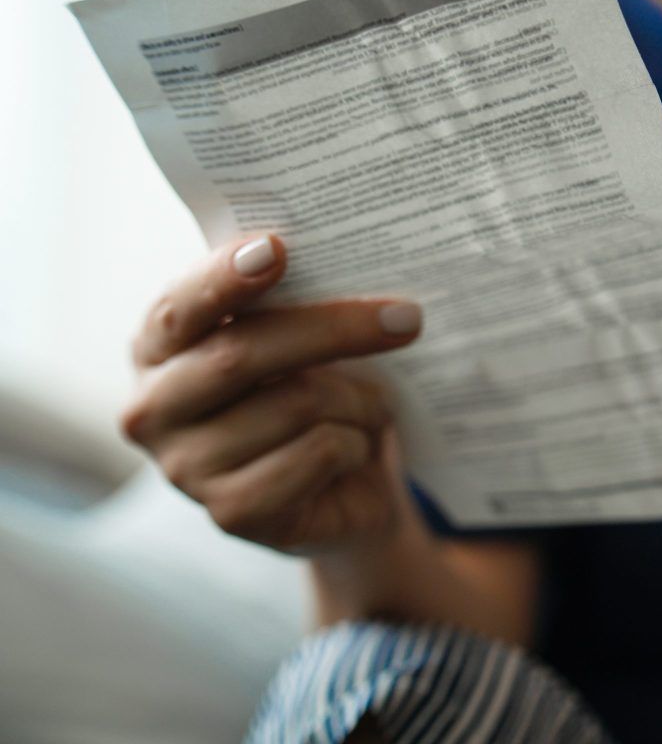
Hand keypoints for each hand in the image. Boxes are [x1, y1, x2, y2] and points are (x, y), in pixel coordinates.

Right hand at [121, 234, 423, 554]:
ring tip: (374, 404)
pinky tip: (355, 447)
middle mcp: (153, 409)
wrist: (344, 487)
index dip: (224, 278)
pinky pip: (319, 452)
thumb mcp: (297, 338)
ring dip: (360, 398)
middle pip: (243, 354)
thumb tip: (347, 256)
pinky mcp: (232, 513)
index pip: (180, 306)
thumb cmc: (313, 389)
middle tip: (406, 317)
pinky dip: (357, 441)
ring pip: (297, 404)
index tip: (275, 248)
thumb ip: (293, 299)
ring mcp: (186, 469)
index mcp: (158, 348)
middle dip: (334, 329)